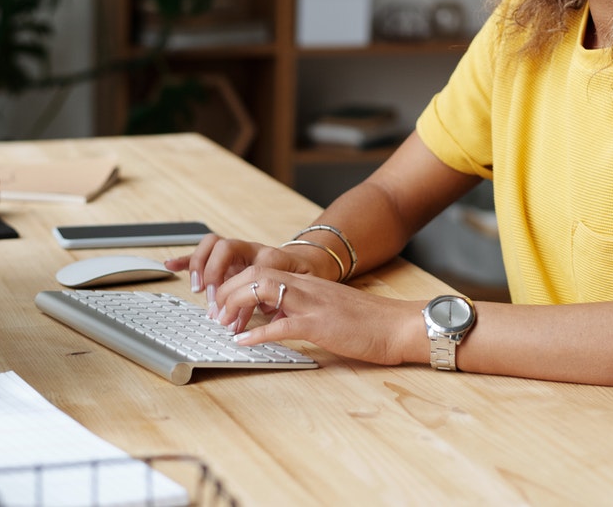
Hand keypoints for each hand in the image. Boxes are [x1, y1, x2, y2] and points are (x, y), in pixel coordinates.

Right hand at [163, 233, 329, 316]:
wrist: (308, 259)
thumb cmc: (304, 277)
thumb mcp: (304, 290)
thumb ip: (289, 303)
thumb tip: (275, 321)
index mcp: (273, 257)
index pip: (254, 268)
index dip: (244, 293)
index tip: (237, 318)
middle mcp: (253, 249)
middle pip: (228, 248)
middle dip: (216, 273)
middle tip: (213, 300)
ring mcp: (239, 251)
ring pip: (214, 244)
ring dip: (201, 265)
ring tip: (197, 287)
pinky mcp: (228, 257)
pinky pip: (204, 253)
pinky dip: (187, 259)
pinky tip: (171, 265)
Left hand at [213, 267, 424, 365]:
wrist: (398, 325)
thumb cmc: (368, 321)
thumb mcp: (327, 308)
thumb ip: (301, 308)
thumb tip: (274, 317)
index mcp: (307, 282)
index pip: (262, 270)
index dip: (236, 284)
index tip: (223, 302)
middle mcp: (306, 287)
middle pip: (255, 274)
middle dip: (228, 290)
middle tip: (215, 312)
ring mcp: (312, 304)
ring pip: (263, 289)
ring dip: (236, 305)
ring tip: (223, 322)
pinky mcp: (320, 325)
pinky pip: (282, 325)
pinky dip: (258, 333)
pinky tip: (244, 341)